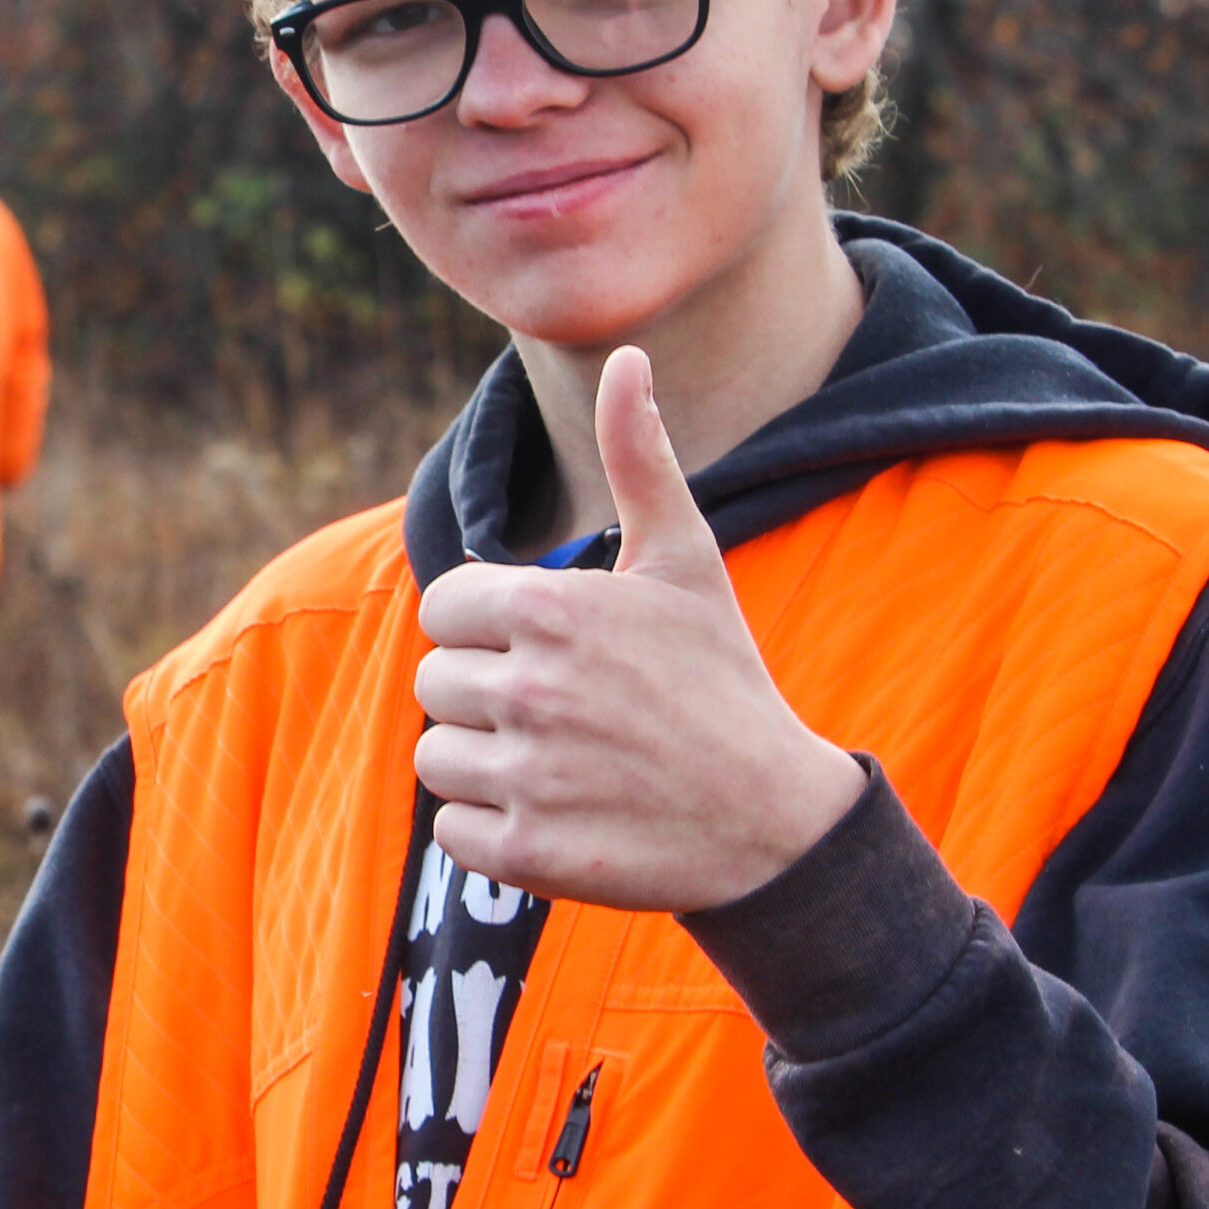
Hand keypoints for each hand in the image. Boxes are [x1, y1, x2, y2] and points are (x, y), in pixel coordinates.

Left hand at [413, 346, 864, 910]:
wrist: (773, 821)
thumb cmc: (722, 680)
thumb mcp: (685, 560)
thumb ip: (639, 457)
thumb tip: (626, 356)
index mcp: (552, 608)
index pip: (445, 608)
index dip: (489, 628)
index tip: (549, 650)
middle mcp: (530, 688)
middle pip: (436, 682)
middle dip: (488, 695)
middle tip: (567, 713)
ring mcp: (526, 773)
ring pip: (437, 757)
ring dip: (485, 763)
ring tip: (563, 763)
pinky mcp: (524, 852)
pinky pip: (451, 830)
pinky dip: (492, 829)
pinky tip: (558, 813)